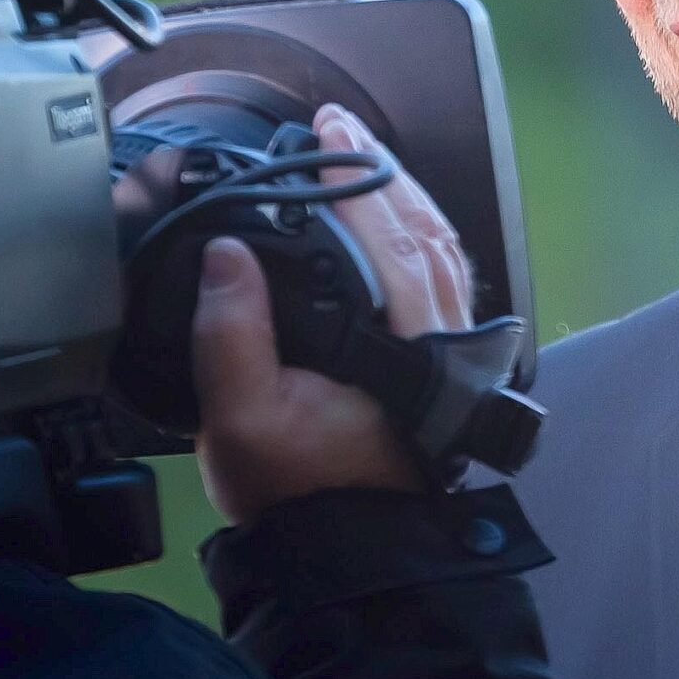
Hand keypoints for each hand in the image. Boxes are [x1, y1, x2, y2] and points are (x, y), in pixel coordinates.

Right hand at [190, 103, 478, 522]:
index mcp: (403, 344)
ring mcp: (450, 351)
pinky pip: (443, 278)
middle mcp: (439, 339)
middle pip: (425, 230)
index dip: (358, 178)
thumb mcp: (242, 419)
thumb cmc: (299, 492)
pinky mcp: (445, 364)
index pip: (390, 238)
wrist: (348, 553)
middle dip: (382, 171)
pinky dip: (420, 235)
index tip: (329, 129)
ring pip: (442, 251)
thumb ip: (231, 333)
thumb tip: (227, 253)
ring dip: (406, 197)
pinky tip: (395, 218)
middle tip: (340, 125)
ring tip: (365, 155)